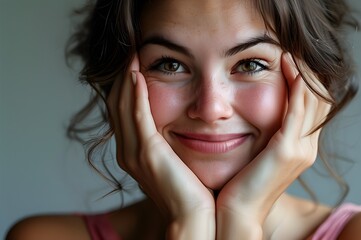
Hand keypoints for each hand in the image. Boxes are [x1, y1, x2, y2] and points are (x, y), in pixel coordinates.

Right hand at [107, 55, 214, 238]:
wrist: (194, 218)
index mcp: (134, 153)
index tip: (135, 64)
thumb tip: (183, 127)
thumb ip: (171, 145)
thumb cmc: (192, 193)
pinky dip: (135, 94)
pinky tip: (138, 75)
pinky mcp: (147, 152)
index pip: (124, 111)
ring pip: (122, 106)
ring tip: (133, 56)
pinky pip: (138, 115)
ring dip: (126, 79)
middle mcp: (128, 151)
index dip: (126, 86)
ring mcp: (134, 152)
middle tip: (131, 53)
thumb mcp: (177, 163)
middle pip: (117, 104)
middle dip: (123, 77)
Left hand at [216, 52, 330, 238]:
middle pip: (318, 100)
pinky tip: (286, 65)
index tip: (290, 62)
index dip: (306, 82)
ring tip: (291, 53)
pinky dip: (296, 82)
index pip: (312, 107)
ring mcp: (301, 148)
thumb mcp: (256, 155)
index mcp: (299, 148)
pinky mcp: (288, 148)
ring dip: (303, 73)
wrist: (235, 213)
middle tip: (293, 53)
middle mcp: (306, 147)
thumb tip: (255, 118)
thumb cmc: (239, 184)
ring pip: (313, 99)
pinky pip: (299, 106)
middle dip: (308, 74)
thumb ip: (264, 136)